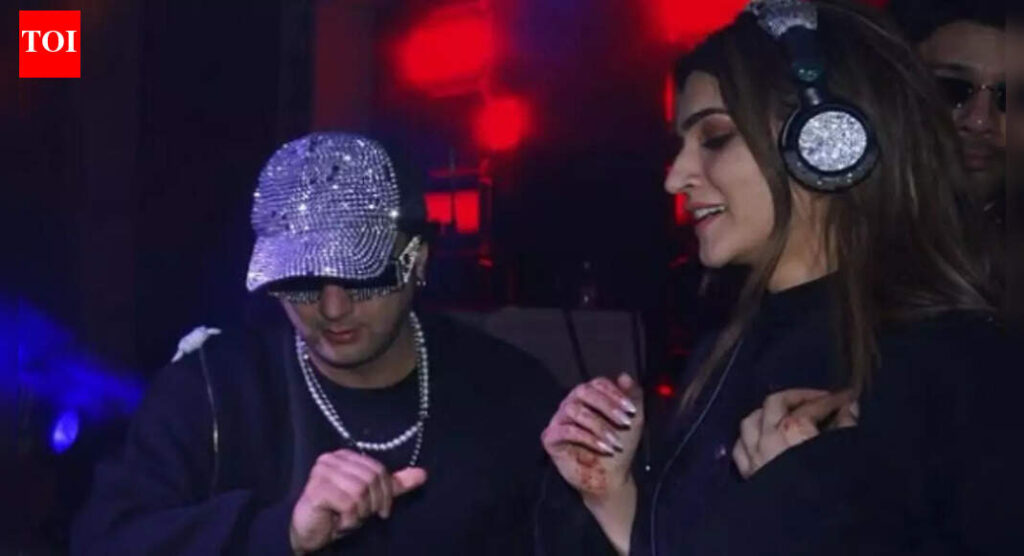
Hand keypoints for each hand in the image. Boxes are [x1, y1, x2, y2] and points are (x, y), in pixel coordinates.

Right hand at [289, 450, 426, 553]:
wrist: (310, 533)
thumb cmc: (339, 513)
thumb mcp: (371, 498)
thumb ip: (394, 484)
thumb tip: (423, 474)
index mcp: (346, 456)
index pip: (379, 470)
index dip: (385, 494)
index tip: (380, 512)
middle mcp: (332, 458)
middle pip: (371, 479)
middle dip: (372, 505)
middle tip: (360, 516)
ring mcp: (322, 472)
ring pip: (361, 491)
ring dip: (359, 513)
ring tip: (347, 518)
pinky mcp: (316, 489)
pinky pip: (348, 503)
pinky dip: (348, 519)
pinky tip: (338, 522)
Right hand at [541, 374, 642, 501]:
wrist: (610, 477)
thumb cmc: (620, 446)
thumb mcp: (633, 420)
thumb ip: (632, 396)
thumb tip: (624, 376)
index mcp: (589, 396)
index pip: (597, 383)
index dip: (614, 393)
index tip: (630, 410)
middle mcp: (571, 404)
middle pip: (582, 391)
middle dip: (606, 405)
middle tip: (624, 422)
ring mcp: (559, 420)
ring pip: (574, 410)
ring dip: (599, 426)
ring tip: (615, 442)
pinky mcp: (550, 438)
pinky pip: (566, 430)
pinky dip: (588, 438)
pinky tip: (604, 448)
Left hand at [732, 388, 857, 479]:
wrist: (812, 531)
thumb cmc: (835, 490)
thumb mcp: (846, 455)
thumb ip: (846, 428)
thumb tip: (849, 407)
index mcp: (793, 430)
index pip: (811, 407)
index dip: (831, 400)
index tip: (847, 399)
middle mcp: (768, 438)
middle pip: (774, 404)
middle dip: (797, 397)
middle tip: (818, 400)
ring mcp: (754, 456)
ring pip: (750, 421)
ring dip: (767, 413)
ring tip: (785, 413)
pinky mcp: (748, 475)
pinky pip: (740, 447)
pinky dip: (749, 436)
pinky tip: (760, 437)